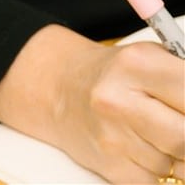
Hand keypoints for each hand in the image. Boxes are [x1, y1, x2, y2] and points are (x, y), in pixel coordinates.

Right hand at [0, 24, 184, 182]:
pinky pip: (160, 180)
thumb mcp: (154, 60)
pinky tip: (151, 150)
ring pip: (181, 165)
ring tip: (168, 135)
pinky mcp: (112, 168)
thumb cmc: (117, 76)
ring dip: (184, 156)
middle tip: (184, 127)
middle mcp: (119, 101)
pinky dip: (165, 170)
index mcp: (136, 65)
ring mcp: (113, 138)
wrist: (60, 91)